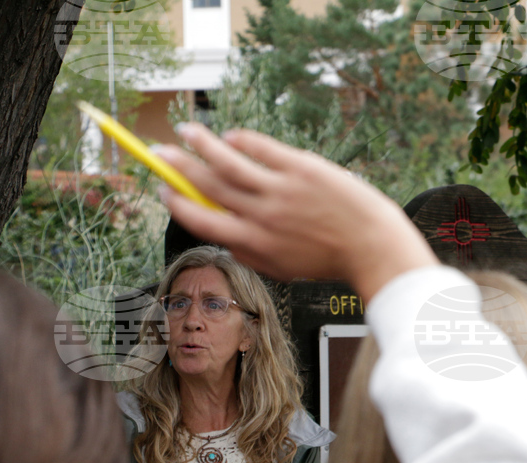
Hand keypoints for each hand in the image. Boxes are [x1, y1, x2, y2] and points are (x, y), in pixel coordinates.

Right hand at [155, 123, 437, 301]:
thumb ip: (249, 255)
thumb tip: (222, 237)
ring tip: (184, 130)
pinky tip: (230, 136)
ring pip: (227, 161)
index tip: (164, 191)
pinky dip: (240, 140)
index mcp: (252, 243)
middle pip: (206, 186)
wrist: (370, 244)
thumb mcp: (283, 269)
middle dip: (176, 168)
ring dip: (200, 143)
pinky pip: (260, 148)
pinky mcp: (299, 169)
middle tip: (157, 153)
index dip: (177, 203)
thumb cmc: (329, 257)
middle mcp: (260, 216)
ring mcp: (279, 190)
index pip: (201, 221)